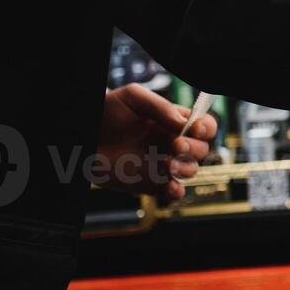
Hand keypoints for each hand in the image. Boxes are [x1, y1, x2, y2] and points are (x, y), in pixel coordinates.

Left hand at [97, 84, 217, 199]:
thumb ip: (160, 105)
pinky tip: (170, 186)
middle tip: (175, 145)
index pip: (204, 125)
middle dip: (194, 148)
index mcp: (173, 122)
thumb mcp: (133, 97)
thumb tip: (182, 122)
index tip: (194, 128)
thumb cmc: (106, 112)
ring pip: (191, 170)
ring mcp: (162, 164)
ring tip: (168, 164)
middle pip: (202, 149)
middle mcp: (171, 143)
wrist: (84, 137)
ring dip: (186, 168)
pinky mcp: (150, 183)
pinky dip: (176, 191)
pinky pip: (173, 192)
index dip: (205, 127)